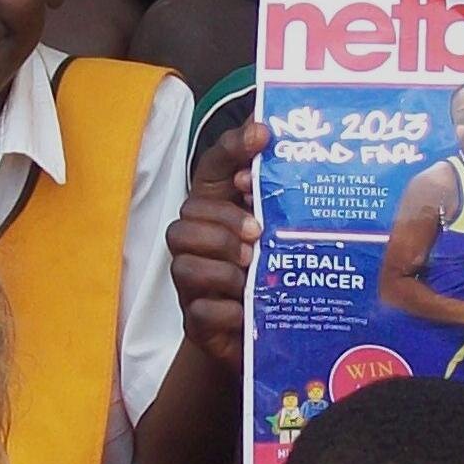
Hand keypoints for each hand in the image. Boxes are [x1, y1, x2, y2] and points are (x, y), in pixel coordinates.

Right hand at [170, 123, 265, 369]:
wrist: (260, 335)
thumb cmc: (268, 272)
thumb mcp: (281, 228)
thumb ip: (277, 186)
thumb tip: (279, 128)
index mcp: (218, 211)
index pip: (212, 167)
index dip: (232, 149)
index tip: (264, 138)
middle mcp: (196, 244)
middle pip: (183, 221)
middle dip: (222, 226)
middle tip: (256, 235)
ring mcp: (192, 284)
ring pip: (182, 265)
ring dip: (220, 267)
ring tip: (250, 271)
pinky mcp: (198, 323)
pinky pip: (199, 312)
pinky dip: (225, 310)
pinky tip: (247, 309)